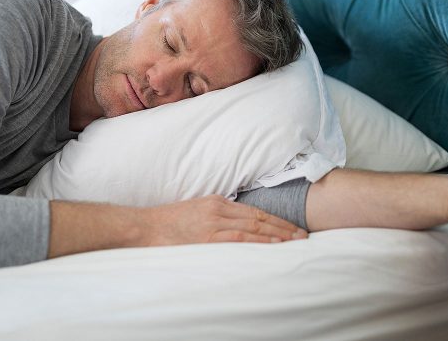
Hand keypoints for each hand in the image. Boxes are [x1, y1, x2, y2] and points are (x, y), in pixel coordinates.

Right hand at [143, 195, 307, 245]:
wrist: (144, 227)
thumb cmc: (167, 223)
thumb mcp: (195, 212)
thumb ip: (215, 216)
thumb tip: (235, 226)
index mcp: (216, 202)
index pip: (254, 211)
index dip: (276, 219)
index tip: (292, 227)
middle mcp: (218, 209)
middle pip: (259, 217)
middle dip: (284, 227)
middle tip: (303, 235)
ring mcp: (213, 223)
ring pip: (254, 227)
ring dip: (278, 235)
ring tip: (296, 242)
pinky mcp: (207, 236)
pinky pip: (239, 238)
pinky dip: (259, 241)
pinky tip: (273, 245)